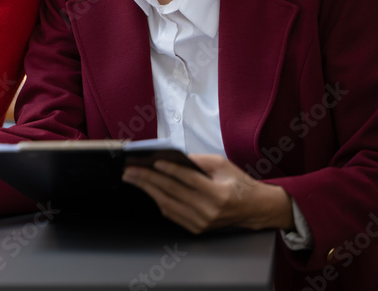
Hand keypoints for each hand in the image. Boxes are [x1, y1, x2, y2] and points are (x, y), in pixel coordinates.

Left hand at [122, 154, 294, 233]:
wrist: (254, 208)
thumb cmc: (238, 184)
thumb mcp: (222, 165)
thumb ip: (197, 160)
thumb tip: (171, 157)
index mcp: (218, 194)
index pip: (188, 180)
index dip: (169, 170)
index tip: (152, 161)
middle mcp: (209, 211)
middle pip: (172, 191)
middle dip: (148, 179)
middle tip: (131, 169)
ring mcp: (202, 222)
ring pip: (167, 204)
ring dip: (147, 190)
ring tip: (132, 178)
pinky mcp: (197, 228)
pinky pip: (171, 214)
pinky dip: (157, 200)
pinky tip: (147, 190)